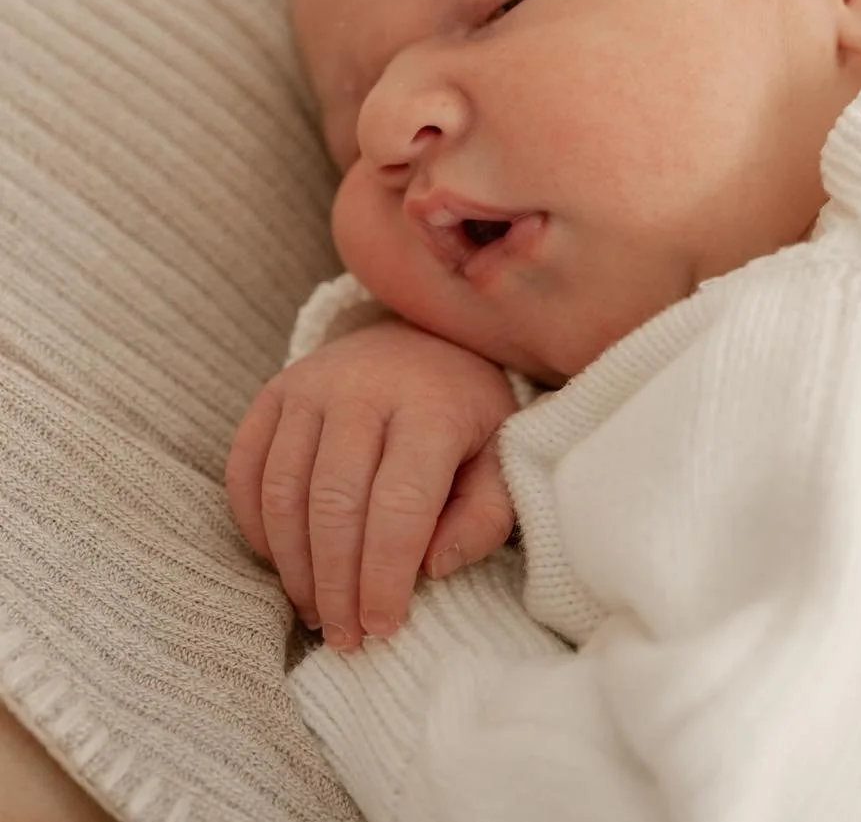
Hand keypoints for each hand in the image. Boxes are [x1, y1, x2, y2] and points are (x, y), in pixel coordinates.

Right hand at [225, 319, 518, 648]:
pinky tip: (283, 564)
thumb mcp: (501, 459)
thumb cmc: (466, 414)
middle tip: (345, 637)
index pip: (399, 505)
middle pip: (333, 504)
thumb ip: (484, 517)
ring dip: (294, 567)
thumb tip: (431, 569)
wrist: (422, 336)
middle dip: (335, 585)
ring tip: (316, 612)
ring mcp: (310, 384)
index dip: (385, 576)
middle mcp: (364, 387)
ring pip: (283, 492)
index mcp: (430, 406)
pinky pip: (246, 469)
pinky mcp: (274, 391)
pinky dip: (256, 528)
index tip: (383, 627)